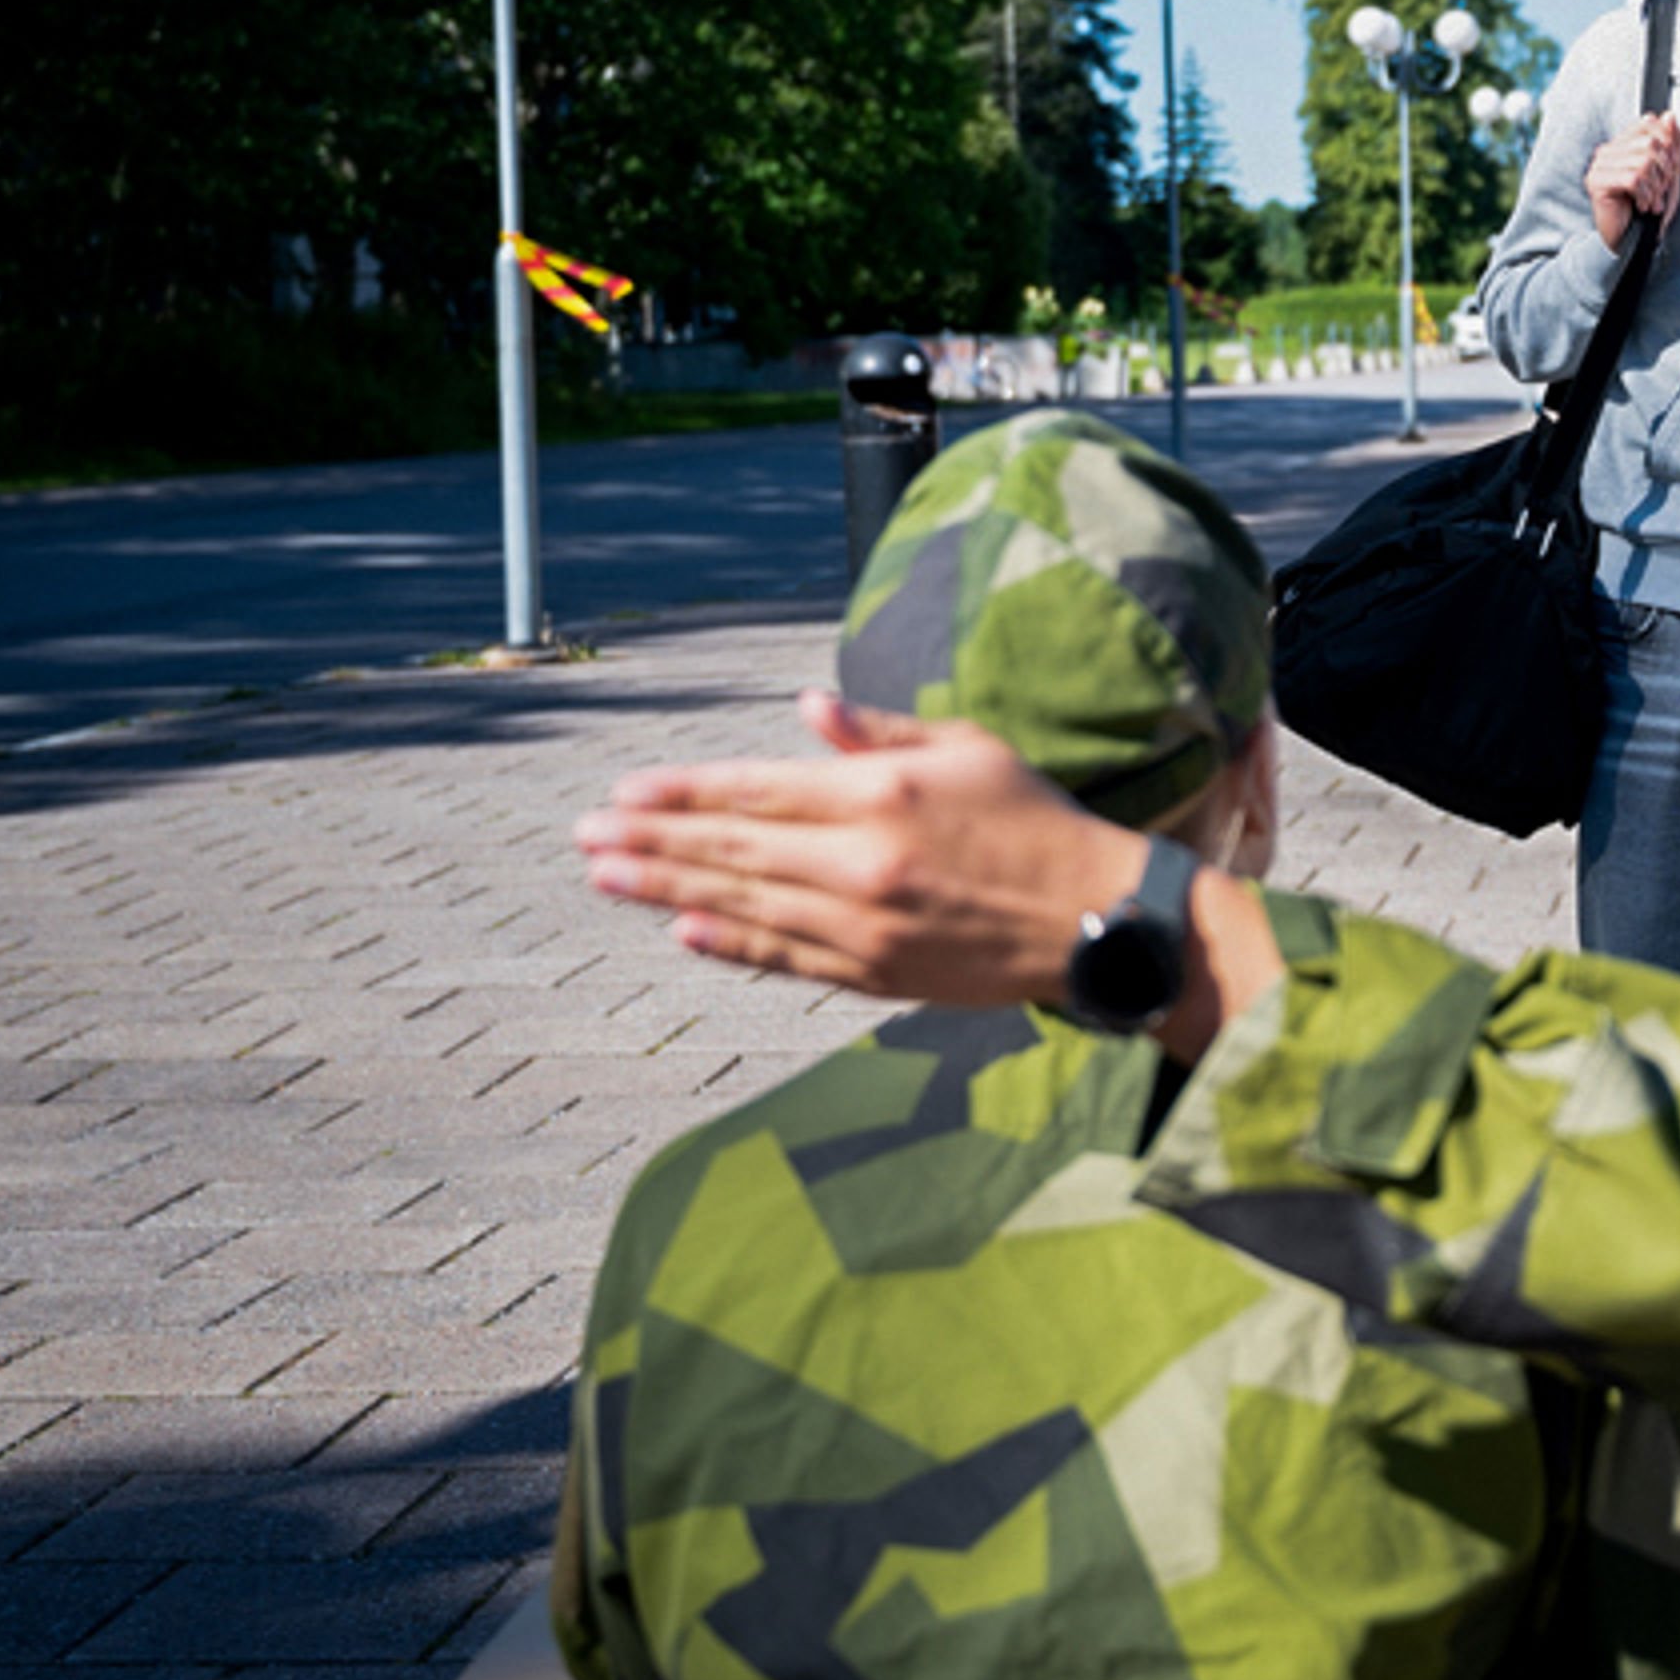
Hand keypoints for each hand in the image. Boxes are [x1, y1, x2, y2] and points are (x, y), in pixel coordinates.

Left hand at [575, 694, 1144, 1005]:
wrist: (1095, 916)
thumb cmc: (1035, 818)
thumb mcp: (968, 746)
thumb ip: (879, 730)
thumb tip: (803, 706)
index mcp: (881, 793)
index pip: (755, 791)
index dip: (684, 792)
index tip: (625, 791)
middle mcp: (861, 859)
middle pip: (732, 848)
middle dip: (651, 841)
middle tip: (584, 837)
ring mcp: (864, 923)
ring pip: (743, 904)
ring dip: (666, 890)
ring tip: (606, 879)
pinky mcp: (876, 973)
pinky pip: (784, 956)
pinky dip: (729, 944)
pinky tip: (682, 930)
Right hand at [1585, 114, 1679, 250]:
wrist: (1634, 242)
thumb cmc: (1650, 210)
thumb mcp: (1669, 175)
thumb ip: (1671, 145)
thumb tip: (1670, 115)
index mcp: (1622, 144)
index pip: (1649, 122)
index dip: (1668, 143)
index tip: (1672, 169)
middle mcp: (1607, 151)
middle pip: (1649, 142)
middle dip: (1664, 170)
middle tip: (1661, 191)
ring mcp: (1599, 166)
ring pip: (1642, 161)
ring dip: (1655, 187)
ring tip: (1652, 202)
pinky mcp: (1596, 183)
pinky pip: (1632, 178)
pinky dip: (1645, 195)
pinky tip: (1643, 207)